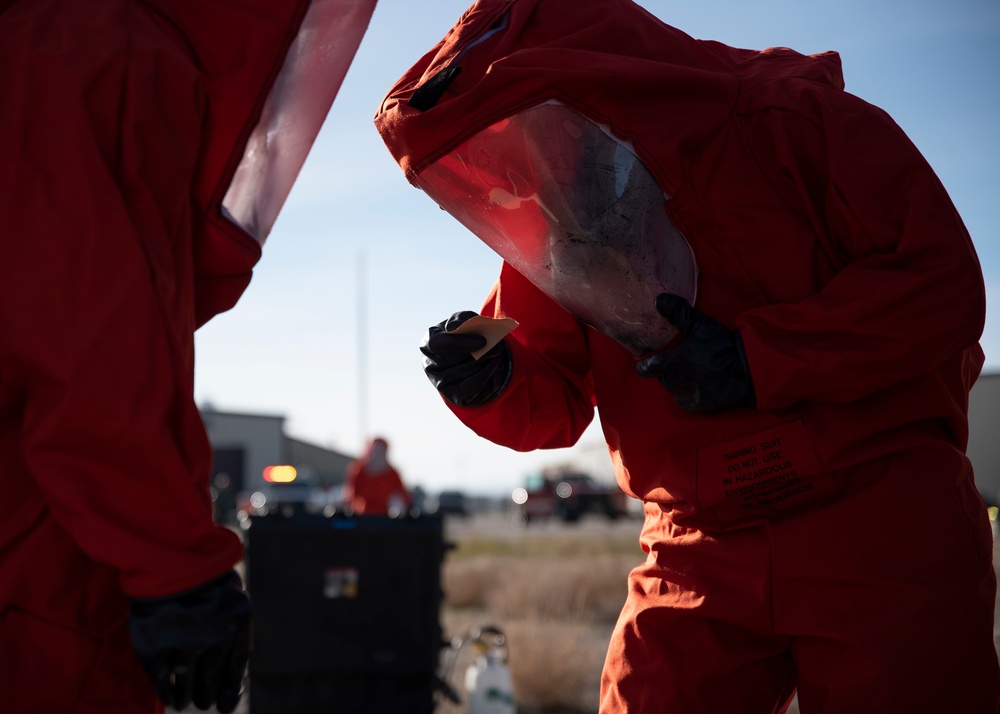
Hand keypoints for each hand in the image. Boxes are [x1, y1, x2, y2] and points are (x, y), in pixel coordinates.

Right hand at [129, 571, 250, 712]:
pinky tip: (169, 698)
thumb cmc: (206, 577)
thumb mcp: (234, 599)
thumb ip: (235, 631)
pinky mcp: (154, 647)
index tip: (224, 706)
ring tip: (187, 702)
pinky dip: (166, 691)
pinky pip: (161, 679)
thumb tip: (237, 668)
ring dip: (187, 695)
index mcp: (237, 628)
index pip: (235, 671)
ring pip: (185, 682)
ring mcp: (182, 645)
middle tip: (204, 704)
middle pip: (210, 679)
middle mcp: (213, 641)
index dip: (229, 691)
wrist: (171, 558)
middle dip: (207, 695)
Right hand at [420, 311, 511, 406]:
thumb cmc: (464, 334)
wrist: (465, 357)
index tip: (482, 341)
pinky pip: (472, 387)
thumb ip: (463, 319)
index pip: (440, 344)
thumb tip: (460, 328)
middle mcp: (430, 364)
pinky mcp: (452, 395)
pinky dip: (486, 376)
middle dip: (479, 354)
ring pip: (466, 374)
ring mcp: (439, 382)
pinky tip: (493, 366)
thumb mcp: (463, 322)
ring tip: (497, 355)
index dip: (461, 343)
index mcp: (428, 343)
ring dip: (485, 364)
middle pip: (455, 361)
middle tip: (498, 348)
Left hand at [636, 294, 754, 411]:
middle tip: (682, 357)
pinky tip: (702, 382)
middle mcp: (673, 383)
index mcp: (669, 364)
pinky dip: (690, 391)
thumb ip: (678, 311)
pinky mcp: (695, 406)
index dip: (646, 362)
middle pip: (661, 376)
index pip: (644, 368)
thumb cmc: (720, 348)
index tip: (653, 355)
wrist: (747, 373)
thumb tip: (658, 300)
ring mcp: (684, 396)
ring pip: (673, 387)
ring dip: (679, 379)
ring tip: (694, 369)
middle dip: (668, 368)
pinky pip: (685, 398)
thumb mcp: (700, 325)